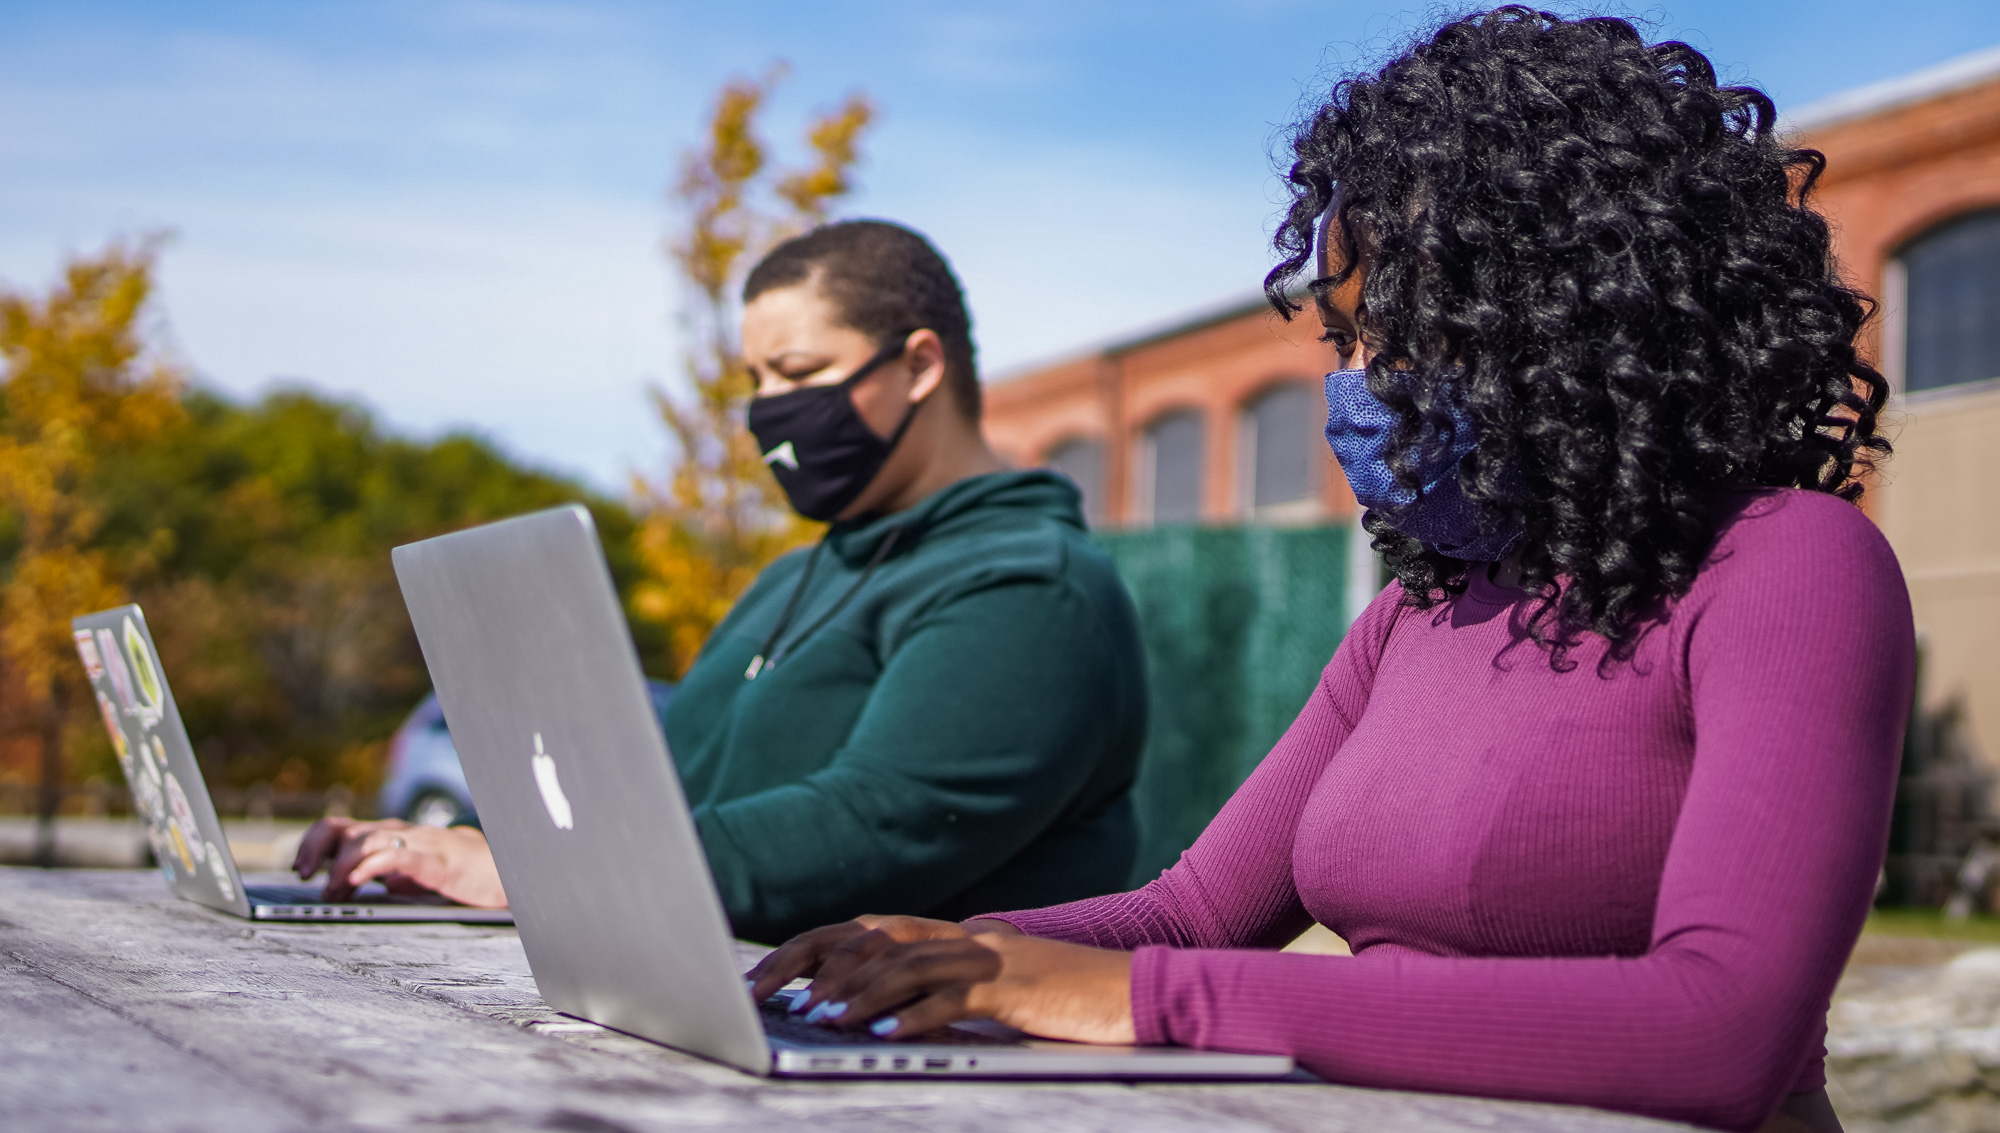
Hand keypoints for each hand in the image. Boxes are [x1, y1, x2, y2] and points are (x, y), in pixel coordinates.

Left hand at [292, 817, 506, 907]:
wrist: (504, 870)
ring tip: (334, 889)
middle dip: (316, 852)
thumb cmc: (458, 872)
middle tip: (306, 878)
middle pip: (343, 829)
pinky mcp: (434, 859)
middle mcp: (398, 833)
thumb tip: (363, 884)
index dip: (313, 845)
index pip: (339, 828)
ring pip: (364, 841)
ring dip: (340, 867)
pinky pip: (396, 856)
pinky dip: (370, 867)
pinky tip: (357, 881)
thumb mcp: (413, 874)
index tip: (301, 870)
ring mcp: (416, 843)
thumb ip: (389, 874)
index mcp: (390, 836)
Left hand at [755, 918, 1133, 1044]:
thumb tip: (882, 1015)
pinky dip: (912, 1016)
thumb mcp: (992, 993)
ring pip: (906, 965)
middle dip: (817, 964)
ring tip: (820, 1017)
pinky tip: (882, 1037)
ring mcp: (989, 958)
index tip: (771, 977)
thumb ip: (942, 993)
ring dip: (858, 992)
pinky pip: (952, 999)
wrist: (1133, 991)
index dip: (816, 948)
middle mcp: (966, 937)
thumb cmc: (1063, 1000)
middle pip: (874, 937)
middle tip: (771, 994)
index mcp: (957, 936)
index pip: (869, 930)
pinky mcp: (1013, 988)